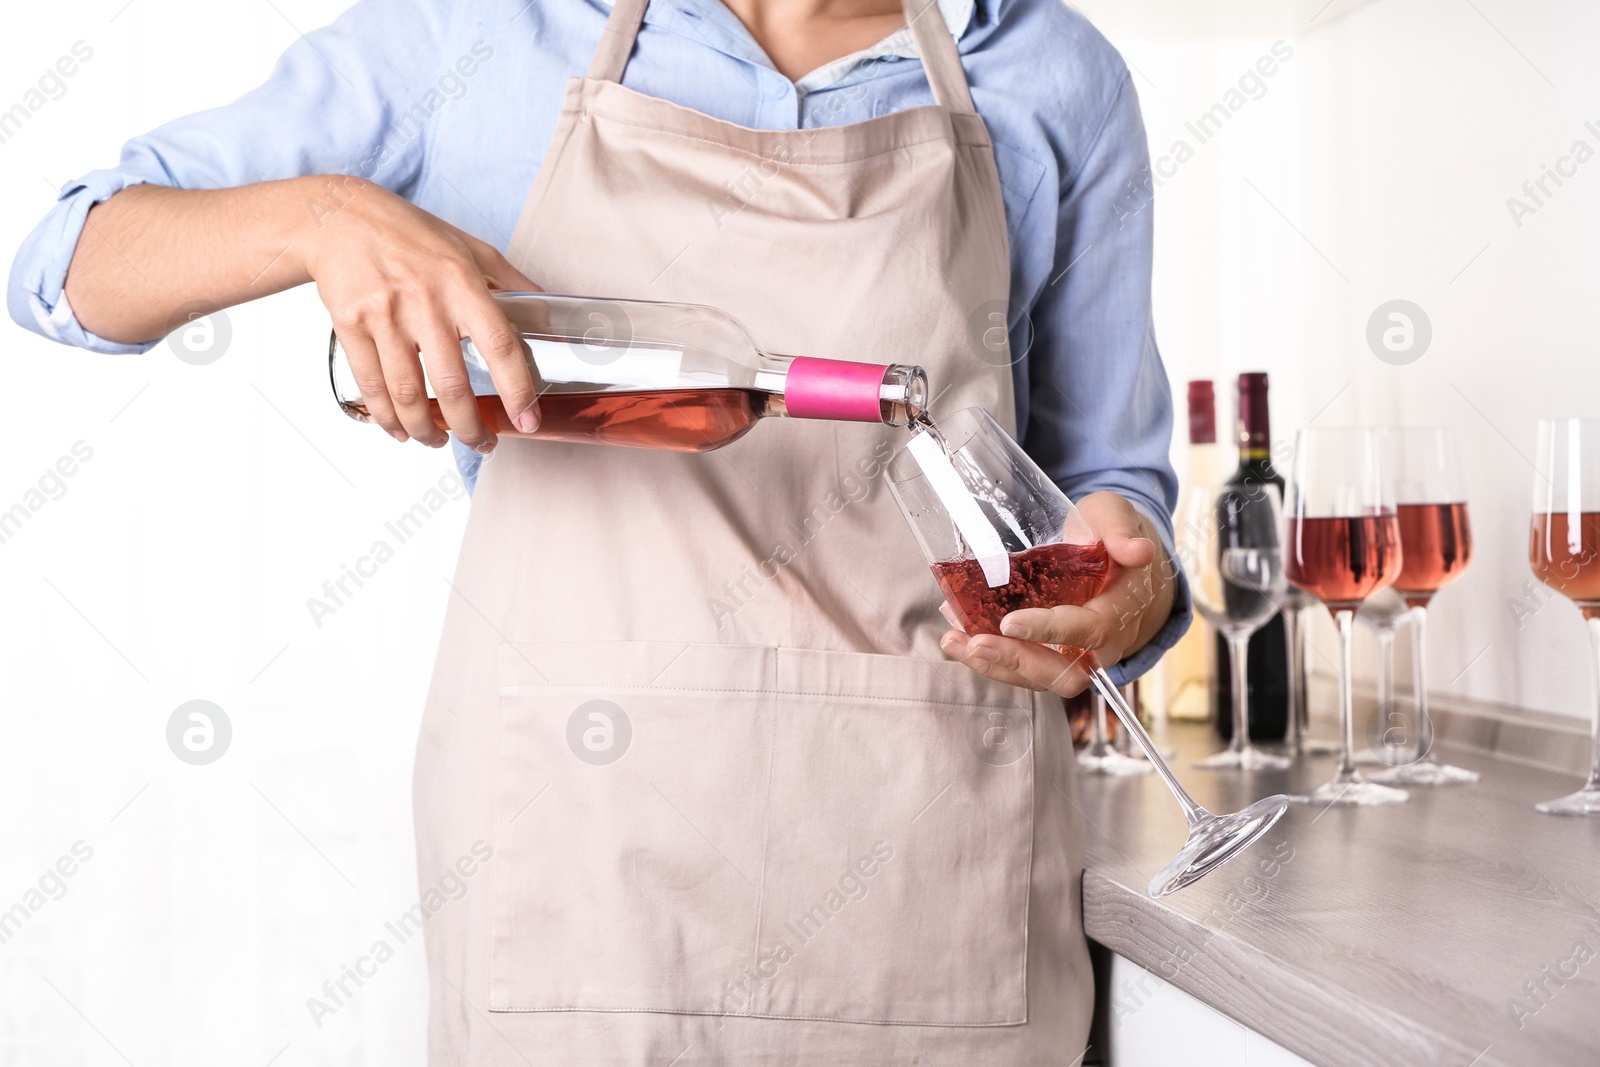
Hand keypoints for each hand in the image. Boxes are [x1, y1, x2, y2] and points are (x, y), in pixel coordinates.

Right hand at [301, 179, 541, 450]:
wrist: (341, 217)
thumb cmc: (412, 234)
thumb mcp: (472, 248)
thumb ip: (512, 284)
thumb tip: (550, 318)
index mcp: (462, 283)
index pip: (500, 346)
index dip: (517, 390)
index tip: (528, 421)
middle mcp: (425, 302)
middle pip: (452, 384)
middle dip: (470, 427)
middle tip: (483, 444)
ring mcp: (385, 315)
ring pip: (407, 394)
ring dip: (426, 430)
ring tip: (439, 442)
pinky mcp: (350, 325)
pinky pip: (372, 385)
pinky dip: (387, 417)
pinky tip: (401, 429)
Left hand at [938, 491, 1176, 696]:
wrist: (1116, 561)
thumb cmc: (1110, 536)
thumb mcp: (1116, 517)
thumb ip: (1120, 529)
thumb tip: (1138, 550)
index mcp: (1122, 610)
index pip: (1090, 630)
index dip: (1051, 629)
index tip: (1010, 622)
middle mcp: (1102, 644)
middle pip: (1064, 672)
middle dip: (1016, 662)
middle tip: (976, 642)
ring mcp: (1074, 654)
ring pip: (1037, 678)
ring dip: (993, 664)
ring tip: (953, 641)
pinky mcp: (1050, 655)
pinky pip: (1022, 667)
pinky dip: (988, 656)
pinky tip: (957, 635)